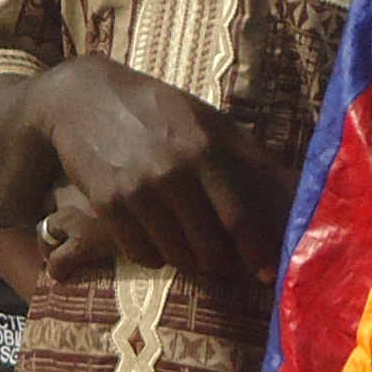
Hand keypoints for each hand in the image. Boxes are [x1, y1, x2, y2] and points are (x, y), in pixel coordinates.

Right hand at [30, 58, 293, 283]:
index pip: (239, 218)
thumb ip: (245, 153)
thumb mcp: (207, 119)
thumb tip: (287, 190)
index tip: (268, 273)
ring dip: (186, 259)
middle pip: (208, 248)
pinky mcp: (106, 204)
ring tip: (188, 246)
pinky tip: (156, 239)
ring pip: (174, 256)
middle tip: (222, 260)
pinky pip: (139, 253)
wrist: (83, 98)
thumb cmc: (156, 109)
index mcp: (205, 151)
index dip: (258, 252)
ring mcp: (135, 191)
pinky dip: (153, 255)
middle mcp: (171, 174)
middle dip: (220, 262)